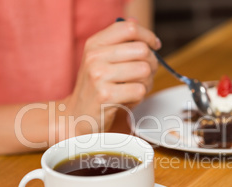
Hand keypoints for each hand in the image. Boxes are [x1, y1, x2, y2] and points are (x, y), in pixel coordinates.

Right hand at [63, 19, 159, 135]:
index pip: (129, 28)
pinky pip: (139, 90)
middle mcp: (94, 57)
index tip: (154, 47)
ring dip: (146, 83)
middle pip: (142, 50)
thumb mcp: (100, 60)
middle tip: (145, 75)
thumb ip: (118, 43)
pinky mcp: (106, 96)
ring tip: (134, 89)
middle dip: (152, 64)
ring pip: (144, 71)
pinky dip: (139, 98)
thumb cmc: (94, 88)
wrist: (76, 115)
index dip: (148, 36)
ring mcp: (99, 76)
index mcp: (94, 44)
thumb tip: (139, 26)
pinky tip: (128, 100)